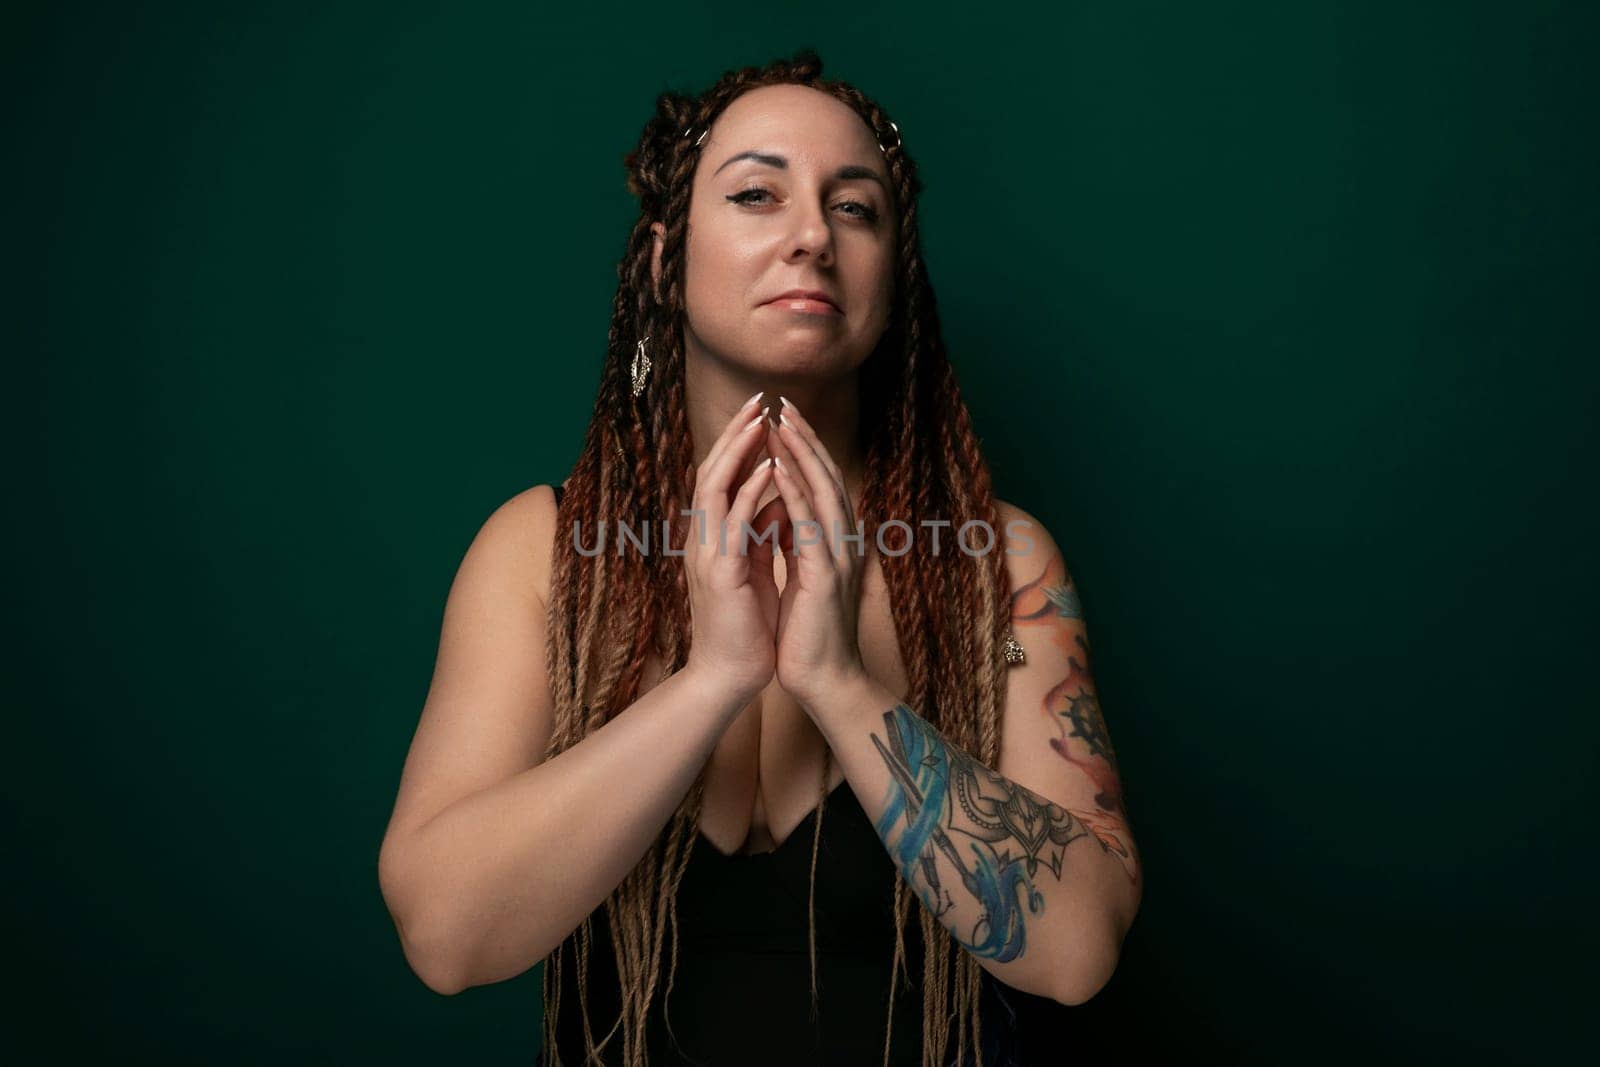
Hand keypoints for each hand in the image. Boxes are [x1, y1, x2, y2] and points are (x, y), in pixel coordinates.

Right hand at [682, 393, 780, 699]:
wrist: (730, 675)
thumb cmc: (746, 626)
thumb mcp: (756, 568)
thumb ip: (762, 534)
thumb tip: (779, 501)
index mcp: (713, 538)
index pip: (721, 478)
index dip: (738, 444)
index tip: (761, 413)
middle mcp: (703, 539)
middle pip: (712, 471)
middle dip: (735, 434)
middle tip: (758, 400)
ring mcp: (707, 554)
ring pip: (715, 488)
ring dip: (738, 452)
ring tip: (759, 421)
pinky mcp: (719, 573)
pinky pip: (733, 523)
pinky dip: (750, 494)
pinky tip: (767, 471)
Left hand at [765, 397, 869, 711]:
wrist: (822, 680)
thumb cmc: (807, 633)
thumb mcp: (799, 575)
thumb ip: (795, 541)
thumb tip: (781, 511)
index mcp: (833, 541)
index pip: (819, 482)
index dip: (802, 448)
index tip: (781, 418)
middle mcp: (842, 541)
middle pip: (825, 476)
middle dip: (803, 438)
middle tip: (782, 403)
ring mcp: (838, 557)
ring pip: (821, 492)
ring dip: (800, 455)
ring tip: (781, 422)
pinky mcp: (825, 577)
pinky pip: (809, 526)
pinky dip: (794, 495)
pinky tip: (778, 471)